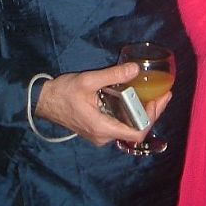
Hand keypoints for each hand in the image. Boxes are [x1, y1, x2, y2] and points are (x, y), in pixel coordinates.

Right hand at [35, 62, 171, 146]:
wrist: (43, 101)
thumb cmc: (64, 92)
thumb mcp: (88, 80)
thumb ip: (113, 75)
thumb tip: (136, 68)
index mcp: (103, 128)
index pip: (137, 132)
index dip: (152, 116)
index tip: (161, 98)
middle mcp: (104, 137)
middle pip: (135, 129)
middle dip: (151, 112)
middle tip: (162, 93)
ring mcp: (100, 135)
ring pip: (128, 127)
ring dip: (141, 111)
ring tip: (151, 94)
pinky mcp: (97, 130)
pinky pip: (119, 124)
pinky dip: (129, 112)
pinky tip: (133, 97)